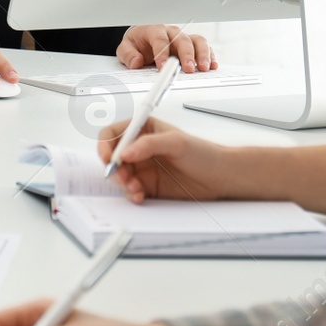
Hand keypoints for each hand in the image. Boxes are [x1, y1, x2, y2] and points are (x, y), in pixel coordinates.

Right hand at [98, 117, 228, 202]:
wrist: (220, 177)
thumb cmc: (203, 153)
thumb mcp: (176, 142)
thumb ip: (148, 144)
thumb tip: (125, 152)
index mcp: (143, 129)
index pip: (113, 134)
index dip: (105, 145)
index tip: (108, 158)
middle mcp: (139, 148)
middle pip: (112, 157)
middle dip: (114, 168)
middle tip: (123, 177)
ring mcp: (142, 167)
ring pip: (119, 176)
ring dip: (123, 183)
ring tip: (136, 188)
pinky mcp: (148, 185)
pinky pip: (130, 190)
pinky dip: (131, 194)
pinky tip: (139, 195)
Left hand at [117, 24, 214, 72]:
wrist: (143, 37)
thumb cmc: (138, 42)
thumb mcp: (126, 47)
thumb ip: (128, 54)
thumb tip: (136, 62)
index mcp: (154, 30)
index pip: (160, 40)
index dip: (162, 53)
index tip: (163, 66)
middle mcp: (171, 32)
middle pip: (182, 40)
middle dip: (186, 55)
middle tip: (188, 69)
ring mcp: (183, 38)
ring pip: (197, 41)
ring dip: (202, 54)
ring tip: (204, 68)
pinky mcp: (191, 45)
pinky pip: (204, 47)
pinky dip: (210, 56)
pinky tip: (212, 65)